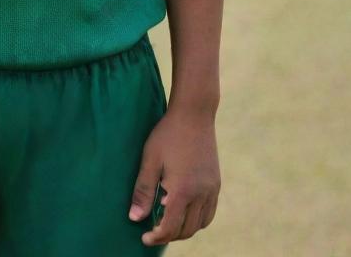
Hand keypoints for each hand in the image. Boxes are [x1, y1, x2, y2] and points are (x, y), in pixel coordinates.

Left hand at [128, 106, 220, 246]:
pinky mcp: (216, 182)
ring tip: (168, 222)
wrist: (194, 113)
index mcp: (183, 190)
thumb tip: (134, 218)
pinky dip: (197, 219)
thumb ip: (143, 191)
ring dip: (184, 229)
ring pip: (200, 224)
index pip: (170, 227)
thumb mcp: (150, 160)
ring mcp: (211, 189)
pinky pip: (209, 212)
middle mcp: (201, 194)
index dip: (156, 237)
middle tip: (153, 231)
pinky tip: (184, 211)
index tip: (144, 238)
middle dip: (169, 235)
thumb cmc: (167, 134)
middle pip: (187, 230)